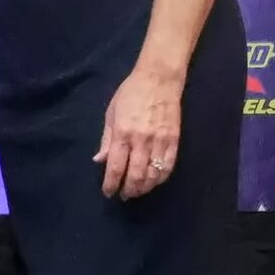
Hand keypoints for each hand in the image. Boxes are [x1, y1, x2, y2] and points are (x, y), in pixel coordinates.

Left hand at [95, 63, 181, 199]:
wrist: (159, 79)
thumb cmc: (131, 93)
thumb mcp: (111, 113)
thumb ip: (107, 139)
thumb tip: (100, 161)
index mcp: (123, 133)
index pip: (116, 167)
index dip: (111, 184)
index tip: (109, 193)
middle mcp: (141, 140)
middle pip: (136, 175)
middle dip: (129, 190)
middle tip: (124, 195)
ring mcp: (160, 141)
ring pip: (154, 175)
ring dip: (145, 188)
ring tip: (138, 191)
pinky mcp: (174, 140)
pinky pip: (169, 166)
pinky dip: (161, 178)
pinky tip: (154, 181)